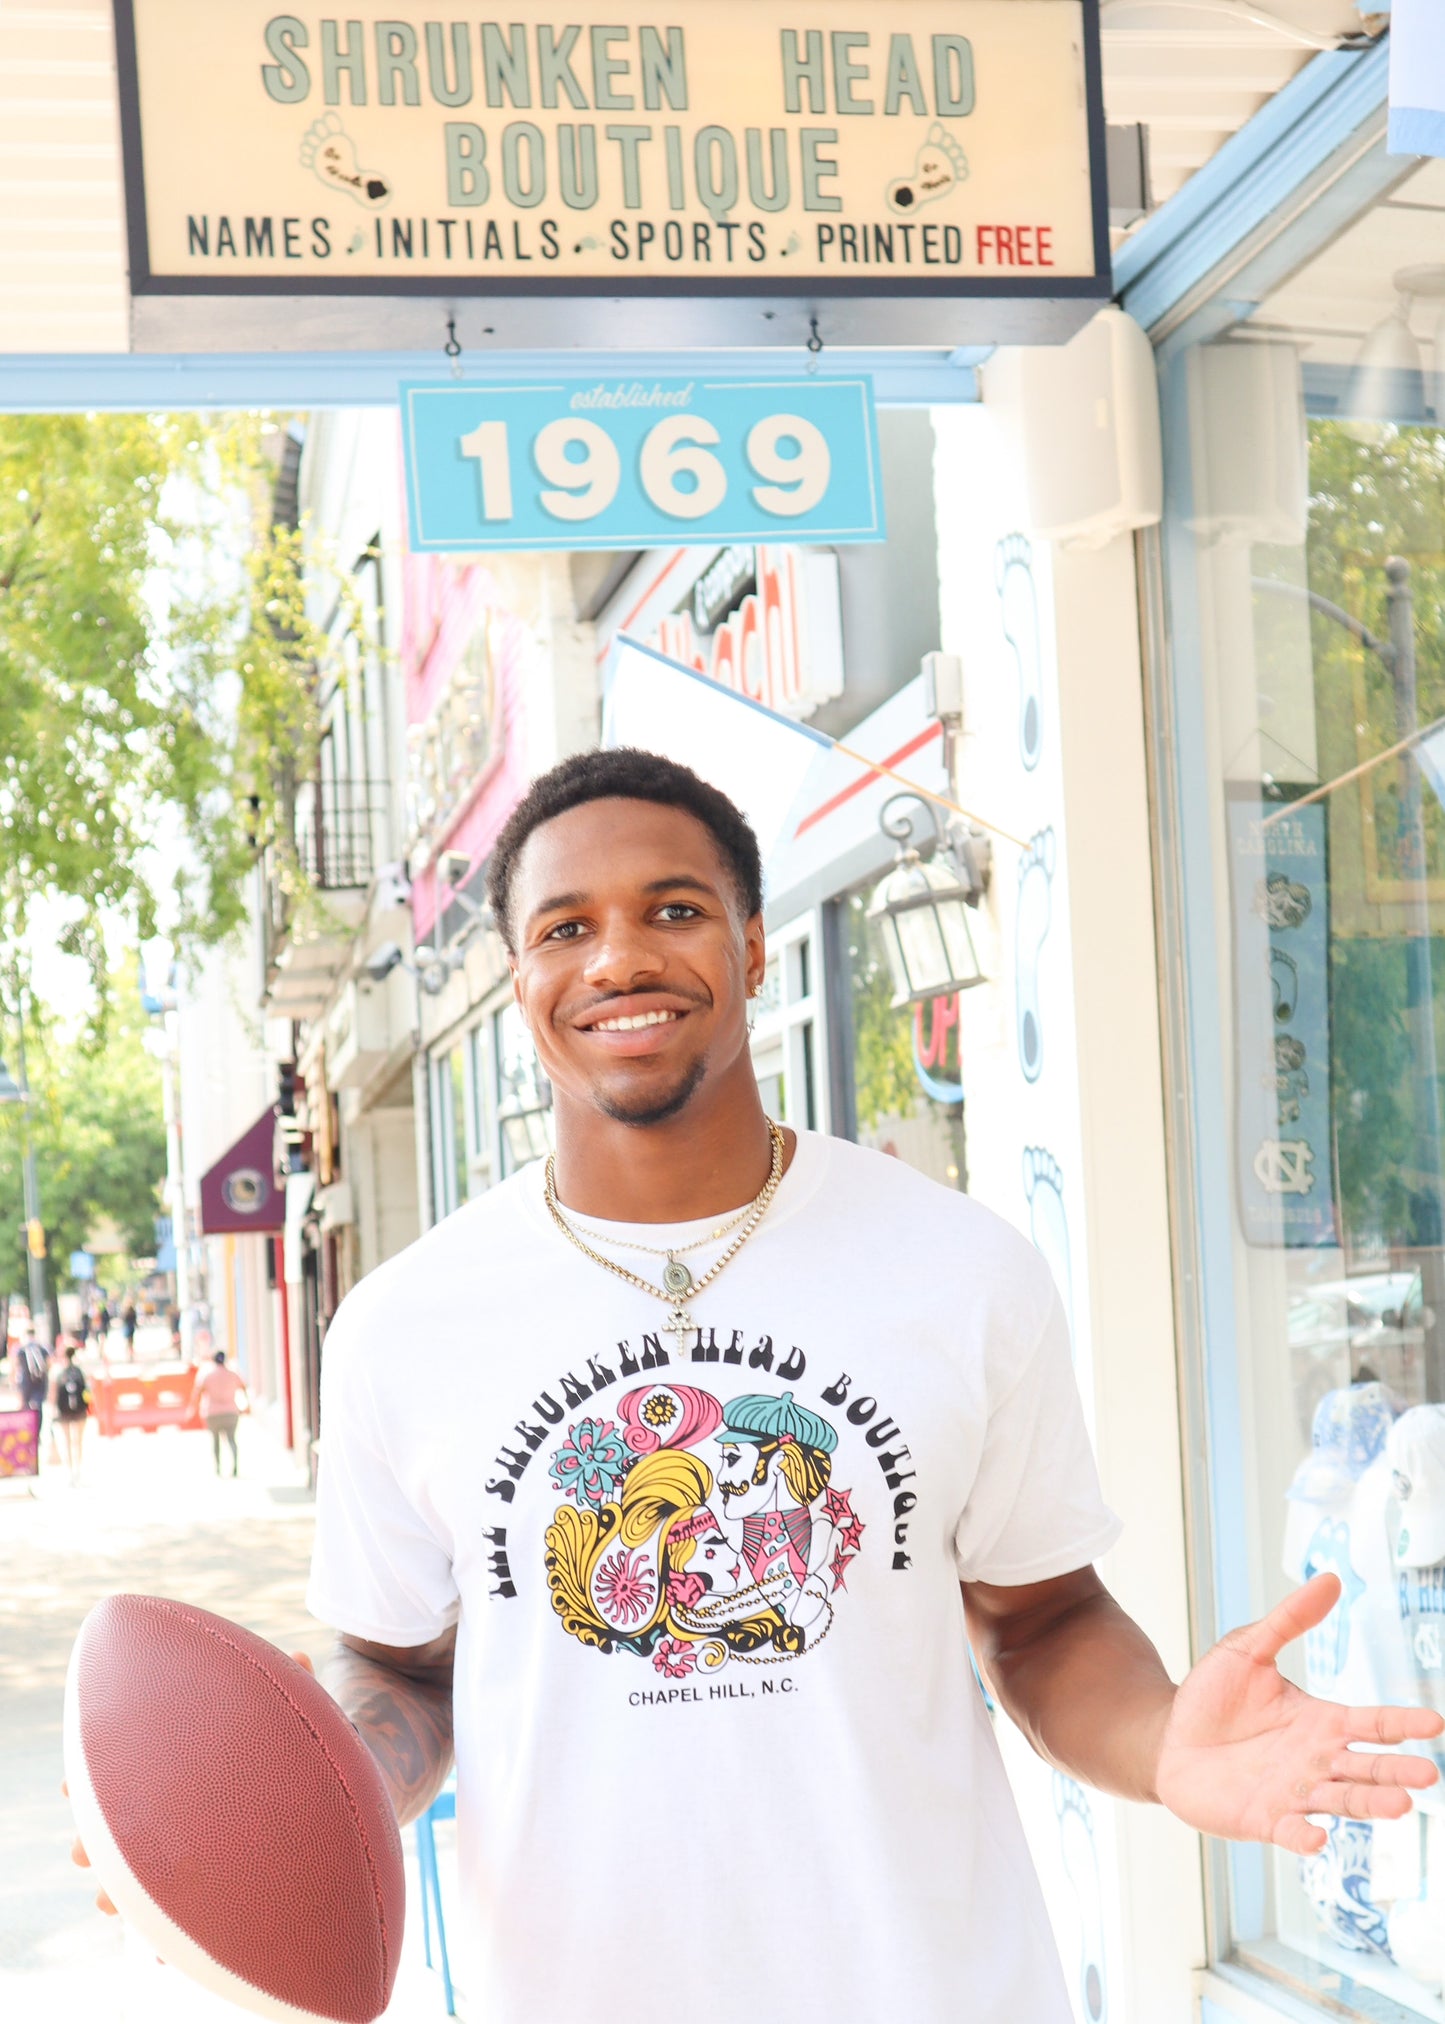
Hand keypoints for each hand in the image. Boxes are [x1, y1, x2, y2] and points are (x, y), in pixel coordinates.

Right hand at [64, 1653, 318, 1917]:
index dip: (95, 1777)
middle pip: (123, 1831)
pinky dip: (167, 1939)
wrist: (336, 1800)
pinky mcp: (217, 1892)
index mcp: (189, 1769)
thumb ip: (293, 1691)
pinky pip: (181, 1924)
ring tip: (107, 1905)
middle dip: (97, 1842)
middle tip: (81, 1852)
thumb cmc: (305, 1753)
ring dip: (121, 1894)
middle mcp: (183, 1815)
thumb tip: (301, 1658)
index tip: (71, 1783)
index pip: (130, 1770)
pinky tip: (159, 1955)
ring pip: (143, 1882)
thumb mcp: (298, 1720)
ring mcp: (194, 1857)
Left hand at [1156, 1572, 1444, 1854]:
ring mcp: (1294, 1793)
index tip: (1434, 1722)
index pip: (1370, 1723)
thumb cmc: (1212, 1696)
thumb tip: (1330, 1579)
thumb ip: (1289, 1619)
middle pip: (1367, 1767)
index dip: (1402, 1722)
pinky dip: (1306, 1836)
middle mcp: (1316, 1761)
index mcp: (1320, 1722)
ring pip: (1342, 1801)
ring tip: (1399, 1804)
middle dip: (1397, 1771)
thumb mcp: (1248, 1649)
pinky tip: (1317, 1837)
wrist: (1167, 1739)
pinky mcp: (1265, 1820)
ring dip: (1370, 1804)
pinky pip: (1292, 1831)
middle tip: (1428, 1774)